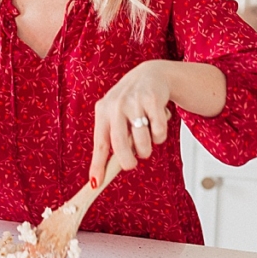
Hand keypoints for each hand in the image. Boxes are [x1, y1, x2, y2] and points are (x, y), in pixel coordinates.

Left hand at [89, 59, 173, 185]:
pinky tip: (157, 123)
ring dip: (147, 148)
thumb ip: (110, 141)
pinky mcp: (153, 100)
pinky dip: (160, 135)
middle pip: (120, 146)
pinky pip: (159, 132)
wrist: (151, 75)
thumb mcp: (114, 117)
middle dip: (128, 161)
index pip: (100, 144)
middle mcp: (116, 105)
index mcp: (103, 112)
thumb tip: (100, 176)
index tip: (96, 183)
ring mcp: (135, 102)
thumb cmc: (130, 103)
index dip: (98, 165)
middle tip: (132, 163)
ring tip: (146, 137)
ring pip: (142, 143)